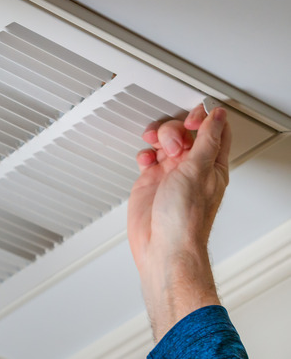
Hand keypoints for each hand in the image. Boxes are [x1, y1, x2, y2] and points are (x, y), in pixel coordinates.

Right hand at [127, 104, 231, 340]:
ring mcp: (170, 173)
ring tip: (158, 150)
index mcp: (212, 164)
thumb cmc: (184, 219)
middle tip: (172, 144)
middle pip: (185, 132)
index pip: (214, 130)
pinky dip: (144, 153)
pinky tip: (146, 161)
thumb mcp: (198, 170)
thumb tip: (217, 116)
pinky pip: (147, 157)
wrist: (162, 246)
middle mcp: (192, 167)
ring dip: (158, 138)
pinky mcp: (150, 181)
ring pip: (164, 141)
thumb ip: (207, 140)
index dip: (203, 118)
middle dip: (175, 130)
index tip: (191, 119)